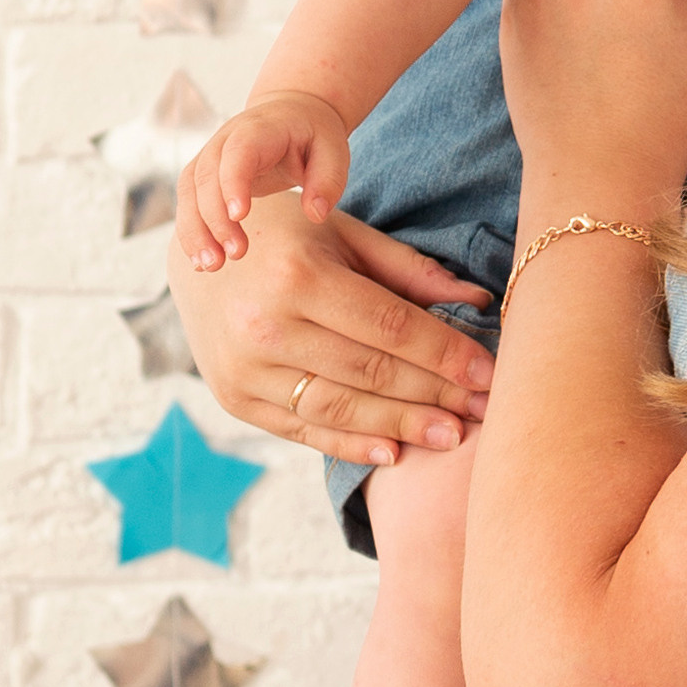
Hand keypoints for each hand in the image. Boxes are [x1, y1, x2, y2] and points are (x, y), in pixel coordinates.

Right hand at [168, 199, 496, 459]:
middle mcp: (266, 326)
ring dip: (402, 427)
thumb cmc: (284, 237)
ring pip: (340, 409)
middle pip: (370, 372)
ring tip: (452, 436)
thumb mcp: (342, 234)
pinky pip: (303, 430)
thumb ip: (409, 271)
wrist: (196, 256)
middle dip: (434, 395)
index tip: (489, 372)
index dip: (444, 353)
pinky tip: (394, 451)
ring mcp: (245, 369)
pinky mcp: (235, 399)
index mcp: (296, 275)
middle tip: (485, 411)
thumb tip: (480, 300)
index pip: (389, 326)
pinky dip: (351, 445)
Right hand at [177, 89, 352, 268]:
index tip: (239, 216)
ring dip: (195, 231)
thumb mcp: (333, 151)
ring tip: (211, 265)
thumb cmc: (313, 135)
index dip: (233, 183)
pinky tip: (201, 261)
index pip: (238, 154)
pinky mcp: (203, 178)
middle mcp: (223, 141)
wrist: (288, 114)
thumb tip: (316, 215)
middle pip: (206, 178)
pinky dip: (191, 233)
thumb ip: (328, 180)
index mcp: (257, 130)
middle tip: (235, 254)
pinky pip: (188, 204)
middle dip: (215, 219)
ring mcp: (208, 158)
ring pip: (189, 193)